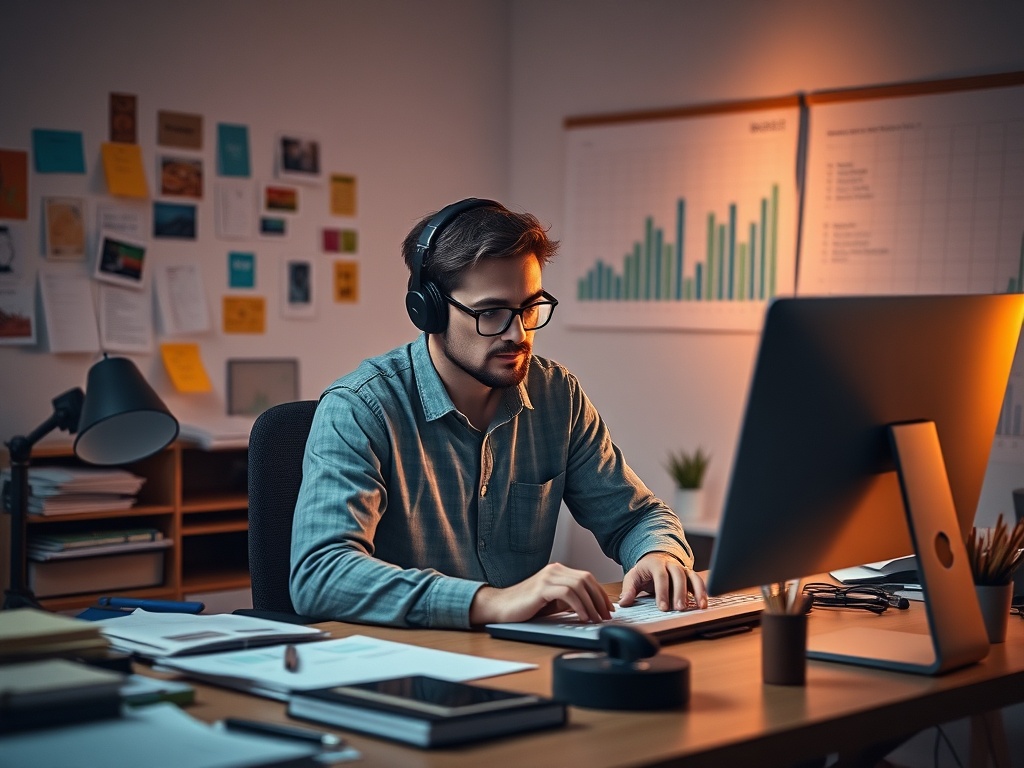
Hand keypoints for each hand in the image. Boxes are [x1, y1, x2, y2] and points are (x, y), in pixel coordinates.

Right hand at [469, 562, 613, 624]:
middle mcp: (554, 570)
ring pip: (579, 585)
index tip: (608, 609)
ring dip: (591, 604)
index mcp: (557, 571)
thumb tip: (591, 607)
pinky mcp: (542, 587)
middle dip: (599, 599)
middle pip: (586, 579)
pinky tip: (583, 617)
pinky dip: (579, 605)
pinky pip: (568, 593)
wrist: (500, 607)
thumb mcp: (552, 601)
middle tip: (606, 615)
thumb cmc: (525, 606)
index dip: (600, 593)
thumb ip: (569, 600)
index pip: (587, 578)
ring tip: (596, 619)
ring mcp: (548, 577)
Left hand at [619, 552, 707, 610]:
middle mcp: (671, 564)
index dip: (662, 592)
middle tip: (680, 608)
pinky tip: (703, 604)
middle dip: (680, 593)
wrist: (655, 558)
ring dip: (697, 591)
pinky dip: (703, 591)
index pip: (660, 576)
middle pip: (678, 576)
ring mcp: (682, 568)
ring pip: (692, 577)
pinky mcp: (690, 575)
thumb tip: (623, 603)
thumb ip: (628, 590)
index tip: (662, 607)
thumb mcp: (633, 577)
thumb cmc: (644, 570)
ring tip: (699, 606)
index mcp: (656, 563)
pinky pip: (698, 581)